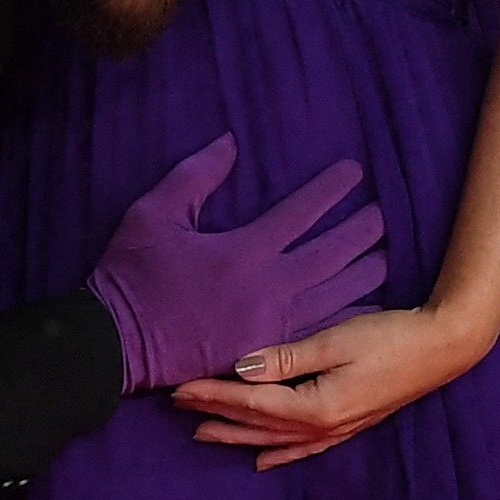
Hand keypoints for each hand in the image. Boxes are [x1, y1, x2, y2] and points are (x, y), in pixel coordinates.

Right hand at [86, 138, 384, 394]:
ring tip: (383, 256)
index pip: (302, 211)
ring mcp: (274, 325)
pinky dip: (346, 319)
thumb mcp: (154, 213)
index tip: (354, 172)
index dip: (331, 189)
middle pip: (332, 254)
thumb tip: (229, 143)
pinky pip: (321, 334)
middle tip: (382, 215)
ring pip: (335, 296)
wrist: (115, 345)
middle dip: (361, 231)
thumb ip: (195, 176)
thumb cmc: (132, 276)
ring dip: (363, 273)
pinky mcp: (269, 356)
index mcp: (246, 249)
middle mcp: (270, 287)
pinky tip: (364, 310)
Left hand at [163, 303, 484, 471]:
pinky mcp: (349, 426)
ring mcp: (337, 431)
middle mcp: (322, 427)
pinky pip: (302, 448)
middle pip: (256, 425)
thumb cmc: (392, 337)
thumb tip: (241, 367)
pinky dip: (277, 454)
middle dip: (215, 416)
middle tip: (175, 408)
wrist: (443, 347)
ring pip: (274, 440)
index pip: (250, 402)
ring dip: (237, 436)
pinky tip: (262, 459)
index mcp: (316, 406)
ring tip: (202, 434)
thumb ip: (287, 357)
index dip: (212, 395)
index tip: (179, 387)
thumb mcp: (337, 340)